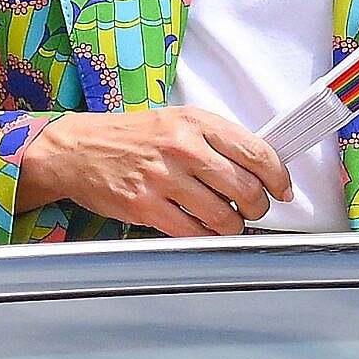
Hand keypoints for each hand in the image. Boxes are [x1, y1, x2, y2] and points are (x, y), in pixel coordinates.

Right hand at [17, 109, 293, 236]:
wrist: (75, 150)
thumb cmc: (129, 136)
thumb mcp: (175, 122)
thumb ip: (215, 140)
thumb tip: (259, 168)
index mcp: (194, 121)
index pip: (256, 151)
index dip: (278, 177)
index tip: (282, 189)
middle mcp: (181, 146)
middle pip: (246, 188)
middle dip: (258, 207)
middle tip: (254, 210)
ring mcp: (162, 177)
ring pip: (223, 216)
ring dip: (234, 226)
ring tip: (228, 222)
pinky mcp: (145, 205)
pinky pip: (193, 232)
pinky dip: (206, 237)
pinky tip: (204, 230)